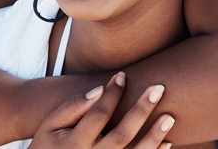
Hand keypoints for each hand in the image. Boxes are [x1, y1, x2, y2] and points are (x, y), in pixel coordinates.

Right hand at [30, 72, 173, 148]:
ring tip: (170, 116)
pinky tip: (168, 142)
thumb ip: (73, 106)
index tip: (122, 76)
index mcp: (74, 143)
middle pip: (122, 134)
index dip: (112, 93)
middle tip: (159, 88)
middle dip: (142, 110)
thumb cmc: (48, 143)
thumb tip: (99, 90)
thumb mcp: (50, 123)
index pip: (99, 114)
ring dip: (154, 136)